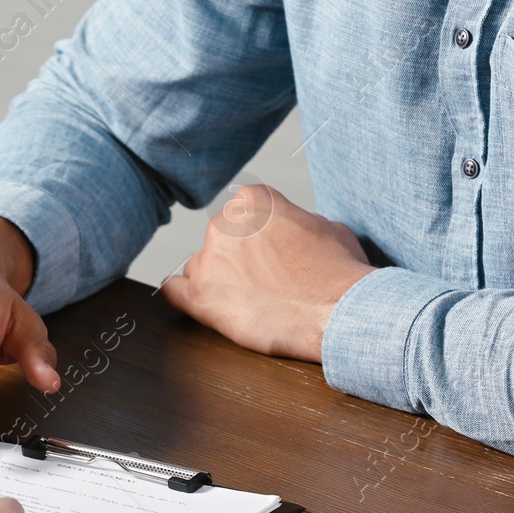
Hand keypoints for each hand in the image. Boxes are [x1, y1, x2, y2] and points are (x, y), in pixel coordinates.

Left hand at [161, 186, 374, 361]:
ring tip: (249, 301)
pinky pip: (173, 291)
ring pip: (200, 266)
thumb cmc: (339, 271)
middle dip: (237, 259)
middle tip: (264, 281)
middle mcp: (224, 223)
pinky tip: (202, 303)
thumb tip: (287, 230)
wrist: (340, 312)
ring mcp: (209, 260)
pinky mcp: (200, 297)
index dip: (260, 238)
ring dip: (218, 280)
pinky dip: (184, 296)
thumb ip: (294, 222)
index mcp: (252, 200)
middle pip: (220, 240)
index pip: (242, 215)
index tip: (273, 254)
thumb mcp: (326, 226)